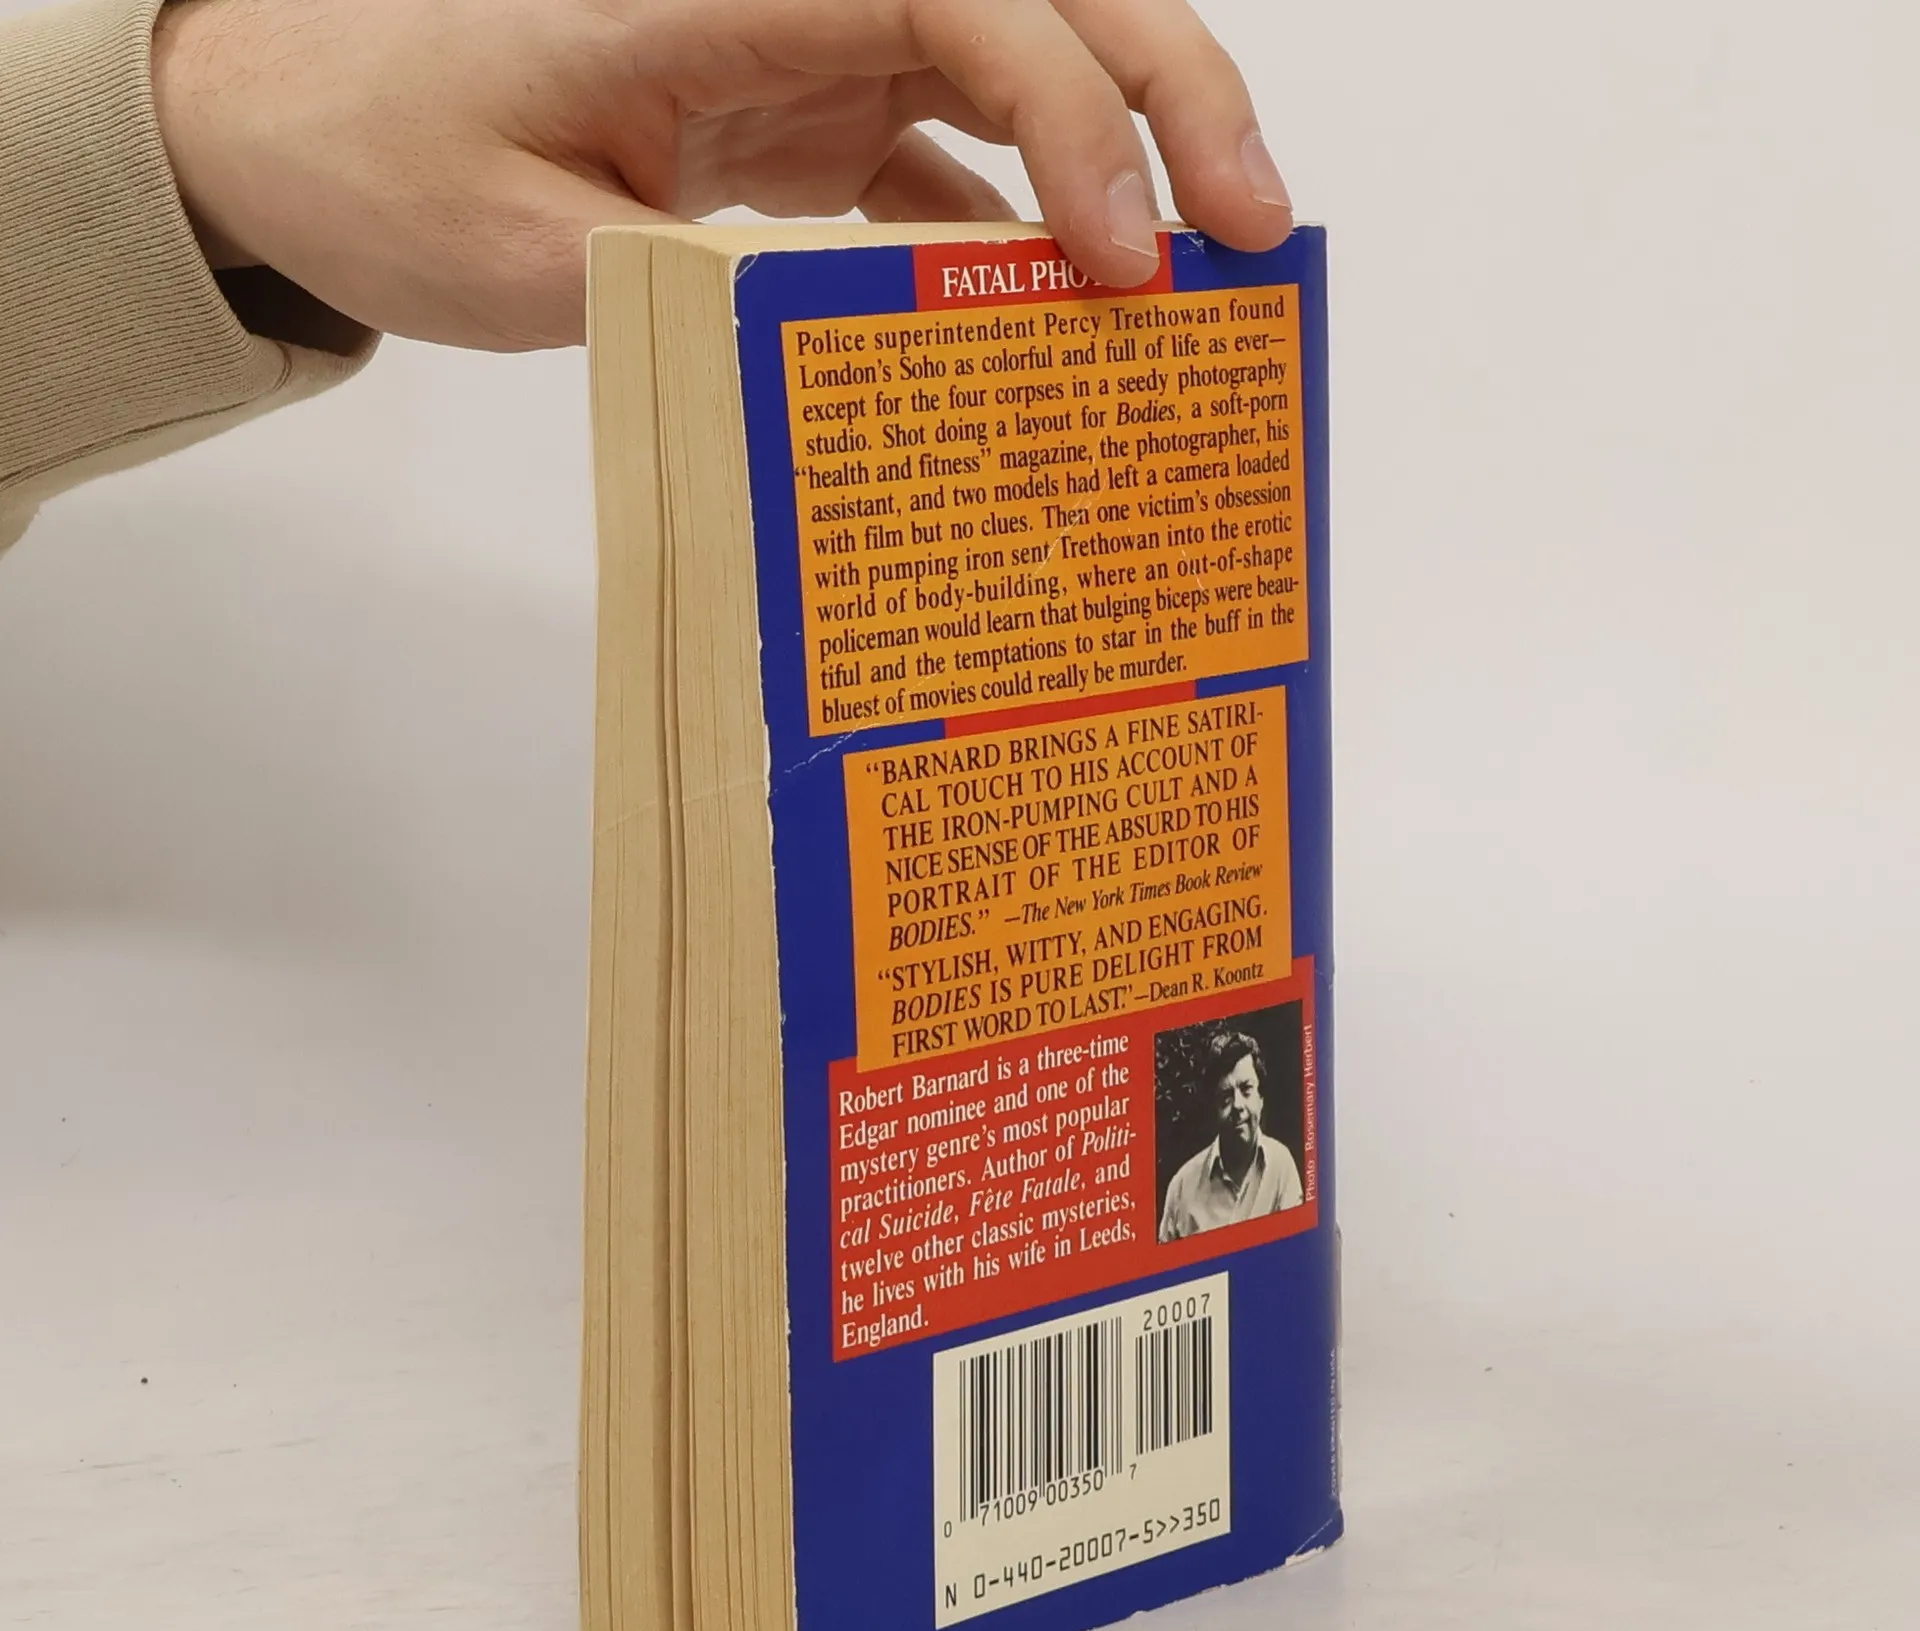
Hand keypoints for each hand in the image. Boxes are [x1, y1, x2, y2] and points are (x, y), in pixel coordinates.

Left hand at [151, 0, 1292, 351]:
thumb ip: (712, 280)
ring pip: (1021, 71)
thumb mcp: (533, 244)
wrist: (296, 124)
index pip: (970, 3)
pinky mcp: (806, 116)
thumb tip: (884, 337)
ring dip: (1119, 166)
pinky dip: (1019, 231)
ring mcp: (815, 47)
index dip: (1079, 116)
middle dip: (1168, 100)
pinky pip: (949, 158)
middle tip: (1256, 234)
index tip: (1128, 258)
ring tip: (1193, 287)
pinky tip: (1062, 317)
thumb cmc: (383, 151)